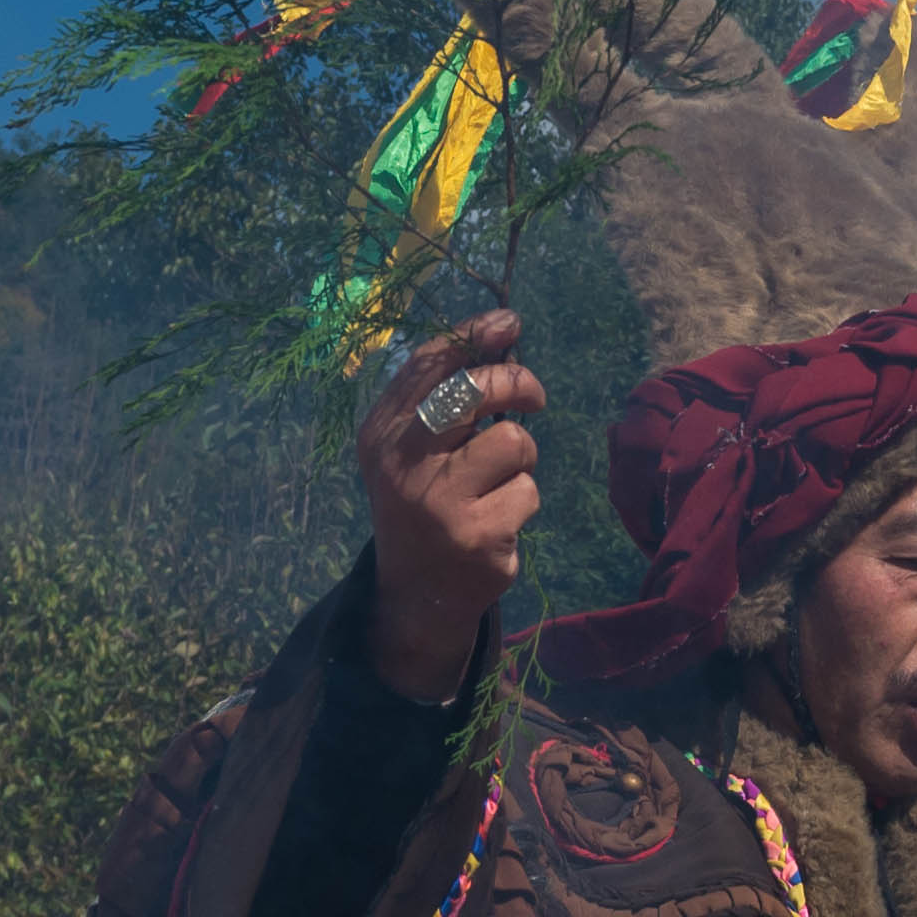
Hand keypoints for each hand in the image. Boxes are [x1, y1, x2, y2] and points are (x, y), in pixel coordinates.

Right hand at [357, 311, 544, 696]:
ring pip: (513, 441)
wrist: (415, 593)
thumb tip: (502, 335)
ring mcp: (438, 500)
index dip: (474, 334)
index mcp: (382, 432)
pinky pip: (527, 491)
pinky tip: (497, 522)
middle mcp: (402, 462)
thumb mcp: (414, 449)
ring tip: (497, 483)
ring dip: (521, 461)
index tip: (510, 322)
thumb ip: (445, 399)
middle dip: (518, 383)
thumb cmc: (426, 502)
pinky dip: (522, 502)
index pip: (429, 365)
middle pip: (475, 390)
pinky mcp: (475, 534)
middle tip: (535, 397)